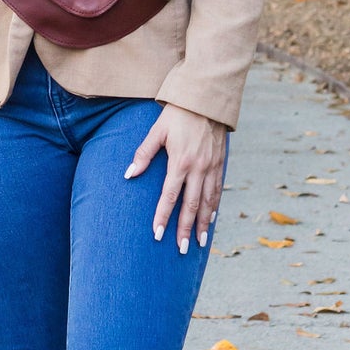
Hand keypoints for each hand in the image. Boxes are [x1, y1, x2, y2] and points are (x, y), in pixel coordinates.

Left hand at [125, 103, 226, 253]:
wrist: (206, 99)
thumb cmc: (177, 114)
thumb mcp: (157, 131)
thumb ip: (143, 154)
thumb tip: (129, 174)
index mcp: (180, 162)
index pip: (169, 197)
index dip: (163, 217)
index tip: (158, 235)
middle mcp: (198, 168)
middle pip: (191, 206)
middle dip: (185, 229)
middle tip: (180, 249)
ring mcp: (212, 167)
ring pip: (208, 202)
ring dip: (203, 224)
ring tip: (199, 242)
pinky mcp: (220, 163)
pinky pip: (218, 190)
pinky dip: (214, 207)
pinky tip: (211, 218)